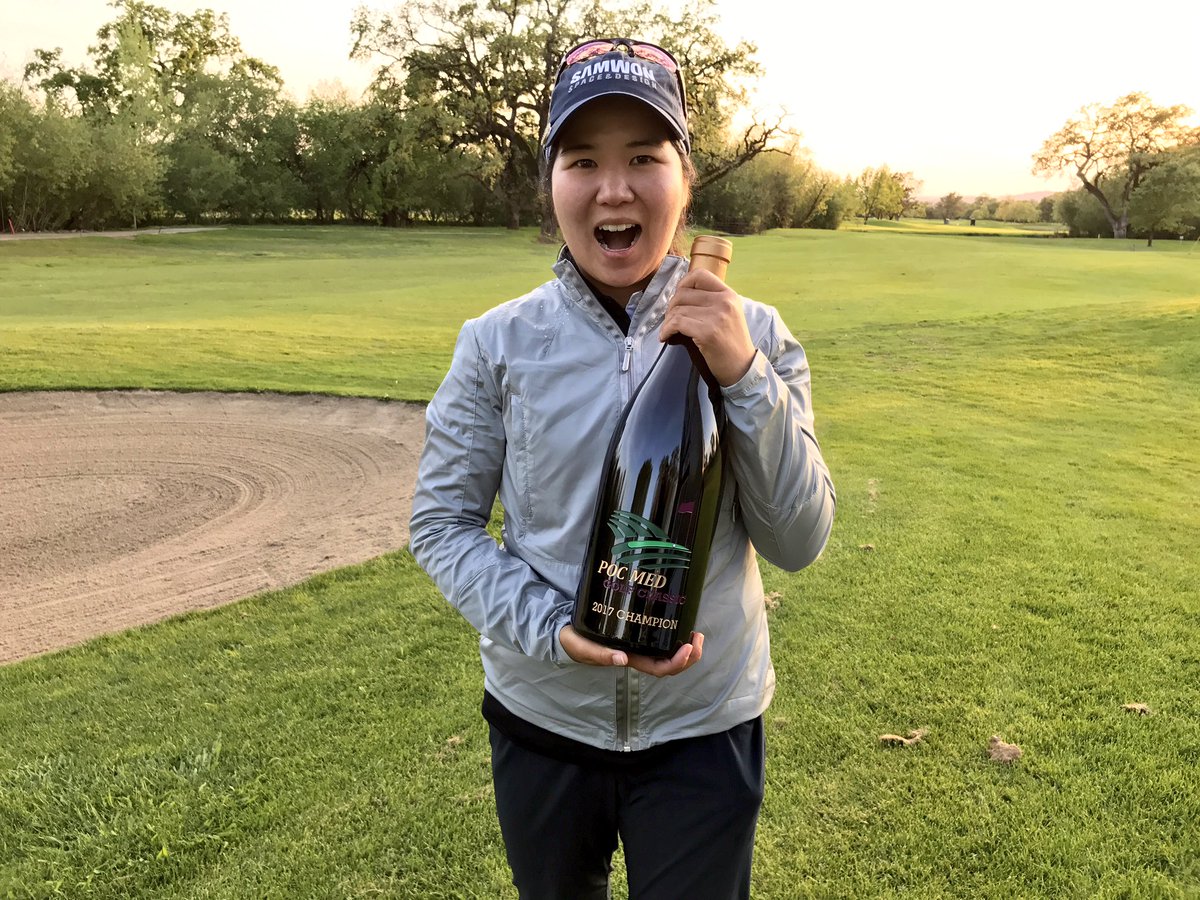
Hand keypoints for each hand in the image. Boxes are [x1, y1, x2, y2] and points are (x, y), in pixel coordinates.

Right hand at [559, 625, 703, 676]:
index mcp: (630, 660)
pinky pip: (663, 641)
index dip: (677, 661)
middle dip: (690, 656)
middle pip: (671, 665)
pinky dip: (677, 636)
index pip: (660, 668)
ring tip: (696, 633)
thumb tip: (622, 659)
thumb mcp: (584, 648)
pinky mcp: (638, 633)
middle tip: (697, 637)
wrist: (567, 633)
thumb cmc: (576, 643)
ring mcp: (640, 646)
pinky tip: (682, 623)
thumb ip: (601, 655)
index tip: (688, 646)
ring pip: (671, 655)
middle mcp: (639, 655)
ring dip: (688, 648)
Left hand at [659, 269, 755, 386]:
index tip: (678, 298)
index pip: (700, 275)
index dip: (683, 283)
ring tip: (670, 331)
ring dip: (668, 321)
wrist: (741, 368)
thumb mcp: (728, 314)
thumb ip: (711, 301)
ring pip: (678, 309)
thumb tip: (681, 294)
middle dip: (671, 307)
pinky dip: (666, 330)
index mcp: (729, 295)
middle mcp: (724, 302)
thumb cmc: (731, 344)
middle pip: (683, 293)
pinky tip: (666, 337)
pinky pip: (676, 323)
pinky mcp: (707, 332)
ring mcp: (716, 317)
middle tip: (671, 320)